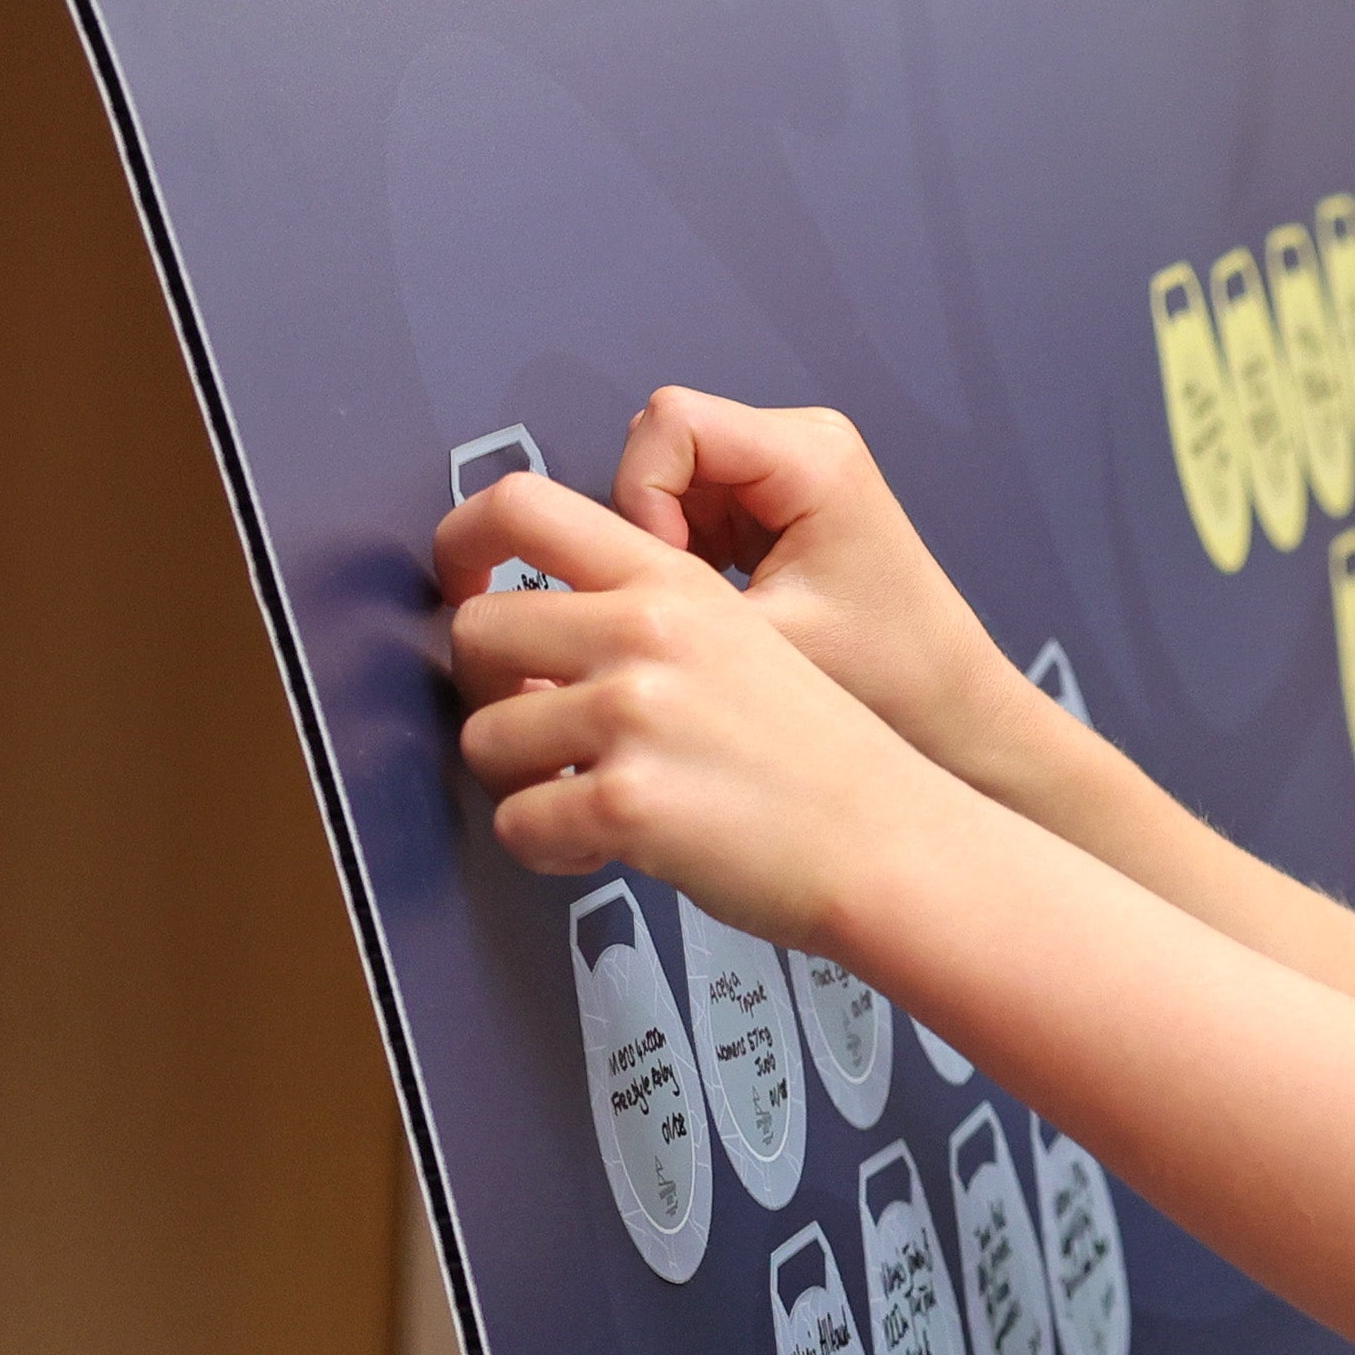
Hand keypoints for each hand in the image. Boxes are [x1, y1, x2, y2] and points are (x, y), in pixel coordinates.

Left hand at [435, 471, 955, 939]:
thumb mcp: (744, 639)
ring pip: (483, 738)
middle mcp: (645, 633)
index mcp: (672, 582)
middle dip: (492, 693)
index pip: (520, 505)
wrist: (891, 843)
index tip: (470, 593)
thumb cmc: (820, 759)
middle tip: (544, 735)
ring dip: (520, 782)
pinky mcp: (625, 801)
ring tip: (586, 800)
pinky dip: (549, 849)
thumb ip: (639, 616)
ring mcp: (633, 714)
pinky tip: (605, 847)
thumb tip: (521, 638)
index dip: (463, 547)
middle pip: (475, 632)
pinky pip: (517, 824)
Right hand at [609, 388, 1038, 781]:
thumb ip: (668, 603)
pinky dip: (684, 556)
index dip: (643, 494)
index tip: (670, 572)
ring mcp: (788, 467)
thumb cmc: (887, 677)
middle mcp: (804, 442)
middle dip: (650, 522)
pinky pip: (689, 503)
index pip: (670, 421)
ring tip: (711, 609)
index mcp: (814, 455)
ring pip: (667, 476)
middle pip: (662, 443)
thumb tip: (574, 587)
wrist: (948, 706)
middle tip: (684, 599)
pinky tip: (722, 604)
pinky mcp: (773, 499)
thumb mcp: (766, 641)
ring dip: (665, 544)